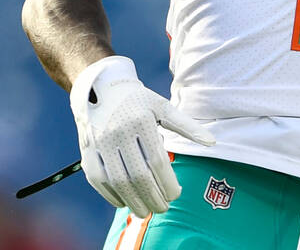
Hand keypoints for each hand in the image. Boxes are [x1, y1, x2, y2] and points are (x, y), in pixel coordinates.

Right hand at [69, 56, 214, 216]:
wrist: (99, 89)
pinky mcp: (86, 152)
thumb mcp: (163, 108)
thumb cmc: (138, 101)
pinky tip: (125, 202)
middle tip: (164, 208)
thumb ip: (188, 126)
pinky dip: (112, 196)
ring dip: (133, 201)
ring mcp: (100, 144)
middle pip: (137, 175)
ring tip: (147, 211)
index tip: (177, 194)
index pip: (157, 161)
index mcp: (142, 121)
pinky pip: (98, 181)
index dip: (168, 183)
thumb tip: (212, 142)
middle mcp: (118, 133)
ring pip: (118, 182)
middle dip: (153, 197)